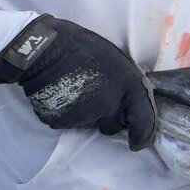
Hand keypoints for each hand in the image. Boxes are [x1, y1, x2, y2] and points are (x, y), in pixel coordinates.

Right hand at [0, 15, 156, 150]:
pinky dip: (68, 113)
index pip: (144, 122)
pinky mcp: (60, 123)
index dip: (143, 134)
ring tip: (78, 90)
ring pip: (90, 124)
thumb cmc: (86, 48)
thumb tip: (131, 104)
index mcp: (129, 88)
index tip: (138, 141)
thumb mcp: (119, 62)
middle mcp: (109, 107)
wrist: (45, 50)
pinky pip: (68, 123)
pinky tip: (63, 94)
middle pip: (113, 127)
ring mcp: (84, 117)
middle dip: (109, 119)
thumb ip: (128, 86)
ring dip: (87, 114)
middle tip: (99, 99)